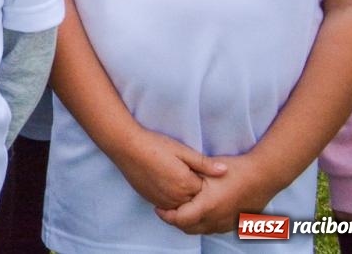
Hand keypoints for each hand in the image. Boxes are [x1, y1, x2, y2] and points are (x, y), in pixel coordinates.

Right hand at [109, 127, 226, 210]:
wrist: (126, 147)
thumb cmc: (154, 145)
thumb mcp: (181, 150)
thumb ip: (204, 163)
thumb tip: (225, 171)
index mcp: (186, 184)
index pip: (205, 189)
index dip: (202, 178)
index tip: (197, 168)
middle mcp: (176, 197)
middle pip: (194, 200)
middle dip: (194, 189)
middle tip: (184, 171)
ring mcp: (162, 200)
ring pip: (181, 205)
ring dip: (182, 195)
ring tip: (174, 176)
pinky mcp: (151, 200)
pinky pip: (168, 205)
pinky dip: (170, 198)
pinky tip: (165, 182)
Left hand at [156, 153, 275, 234]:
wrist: (264, 175)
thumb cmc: (235, 169)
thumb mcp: (206, 169)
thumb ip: (188, 177)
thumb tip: (171, 181)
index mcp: (207, 206)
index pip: (179, 219)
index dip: (166, 215)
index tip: (159, 207)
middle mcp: (217, 219)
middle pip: (188, 228)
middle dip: (175, 220)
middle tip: (167, 209)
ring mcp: (227, 223)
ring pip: (201, 230)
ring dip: (189, 223)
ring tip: (182, 208)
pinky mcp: (235, 223)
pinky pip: (214, 229)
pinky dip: (203, 223)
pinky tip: (201, 210)